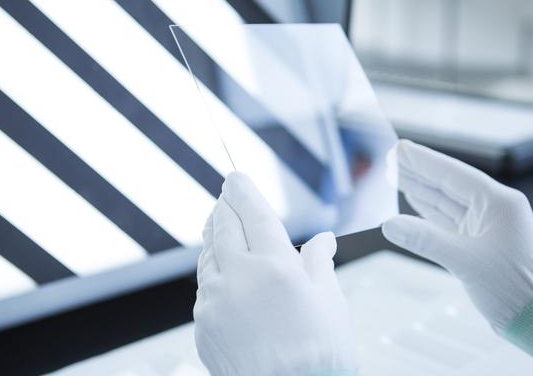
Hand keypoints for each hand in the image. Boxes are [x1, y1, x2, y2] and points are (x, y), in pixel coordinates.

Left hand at [194, 172, 355, 375]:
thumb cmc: (320, 356)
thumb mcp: (329, 301)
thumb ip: (318, 262)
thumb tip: (323, 240)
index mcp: (275, 266)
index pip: (253, 212)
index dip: (242, 190)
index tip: (235, 177)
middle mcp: (238, 278)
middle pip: (223, 227)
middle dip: (225, 207)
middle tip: (225, 195)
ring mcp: (214, 302)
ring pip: (208, 255)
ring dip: (214, 237)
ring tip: (219, 226)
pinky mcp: (202, 324)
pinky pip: (204, 287)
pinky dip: (212, 272)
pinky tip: (221, 271)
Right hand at [382, 140, 532, 330]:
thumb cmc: (514, 290)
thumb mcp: (466, 262)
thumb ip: (426, 240)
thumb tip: (390, 225)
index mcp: (500, 204)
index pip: (454, 175)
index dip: (424, 161)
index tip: (401, 149)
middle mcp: (494, 210)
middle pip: (449, 184)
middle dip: (419, 171)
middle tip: (392, 157)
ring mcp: (486, 226)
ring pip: (446, 201)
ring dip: (421, 189)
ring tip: (396, 174)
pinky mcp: (477, 243)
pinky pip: (447, 220)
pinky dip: (428, 210)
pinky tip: (413, 199)